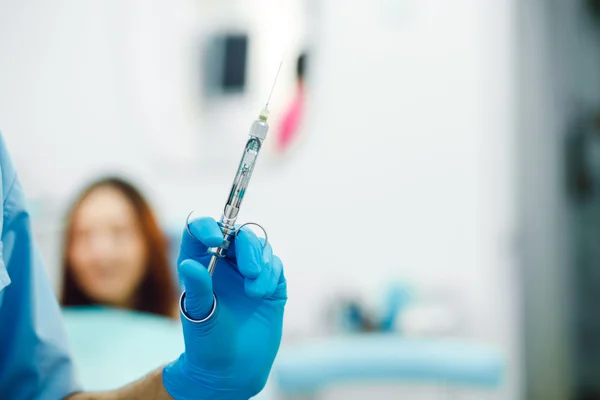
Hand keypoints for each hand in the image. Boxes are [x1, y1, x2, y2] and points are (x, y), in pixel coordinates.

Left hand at [162, 217, 286, 399]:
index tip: (215, 241)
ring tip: (255, 293)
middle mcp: (223, 261)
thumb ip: (197, 289)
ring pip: (259, 245)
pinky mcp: (269, 282)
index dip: (207, 226)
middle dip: (247, 247)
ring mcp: (247, 271)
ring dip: (261, 264)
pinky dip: (271, 273)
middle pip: (237, 232)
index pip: (200, 229)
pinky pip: (274, 264)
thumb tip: (189, 265)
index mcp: (199, 263)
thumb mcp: (199, 316)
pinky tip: (262, 294)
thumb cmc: (206, 343)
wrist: (233, 369)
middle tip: (250, 272)